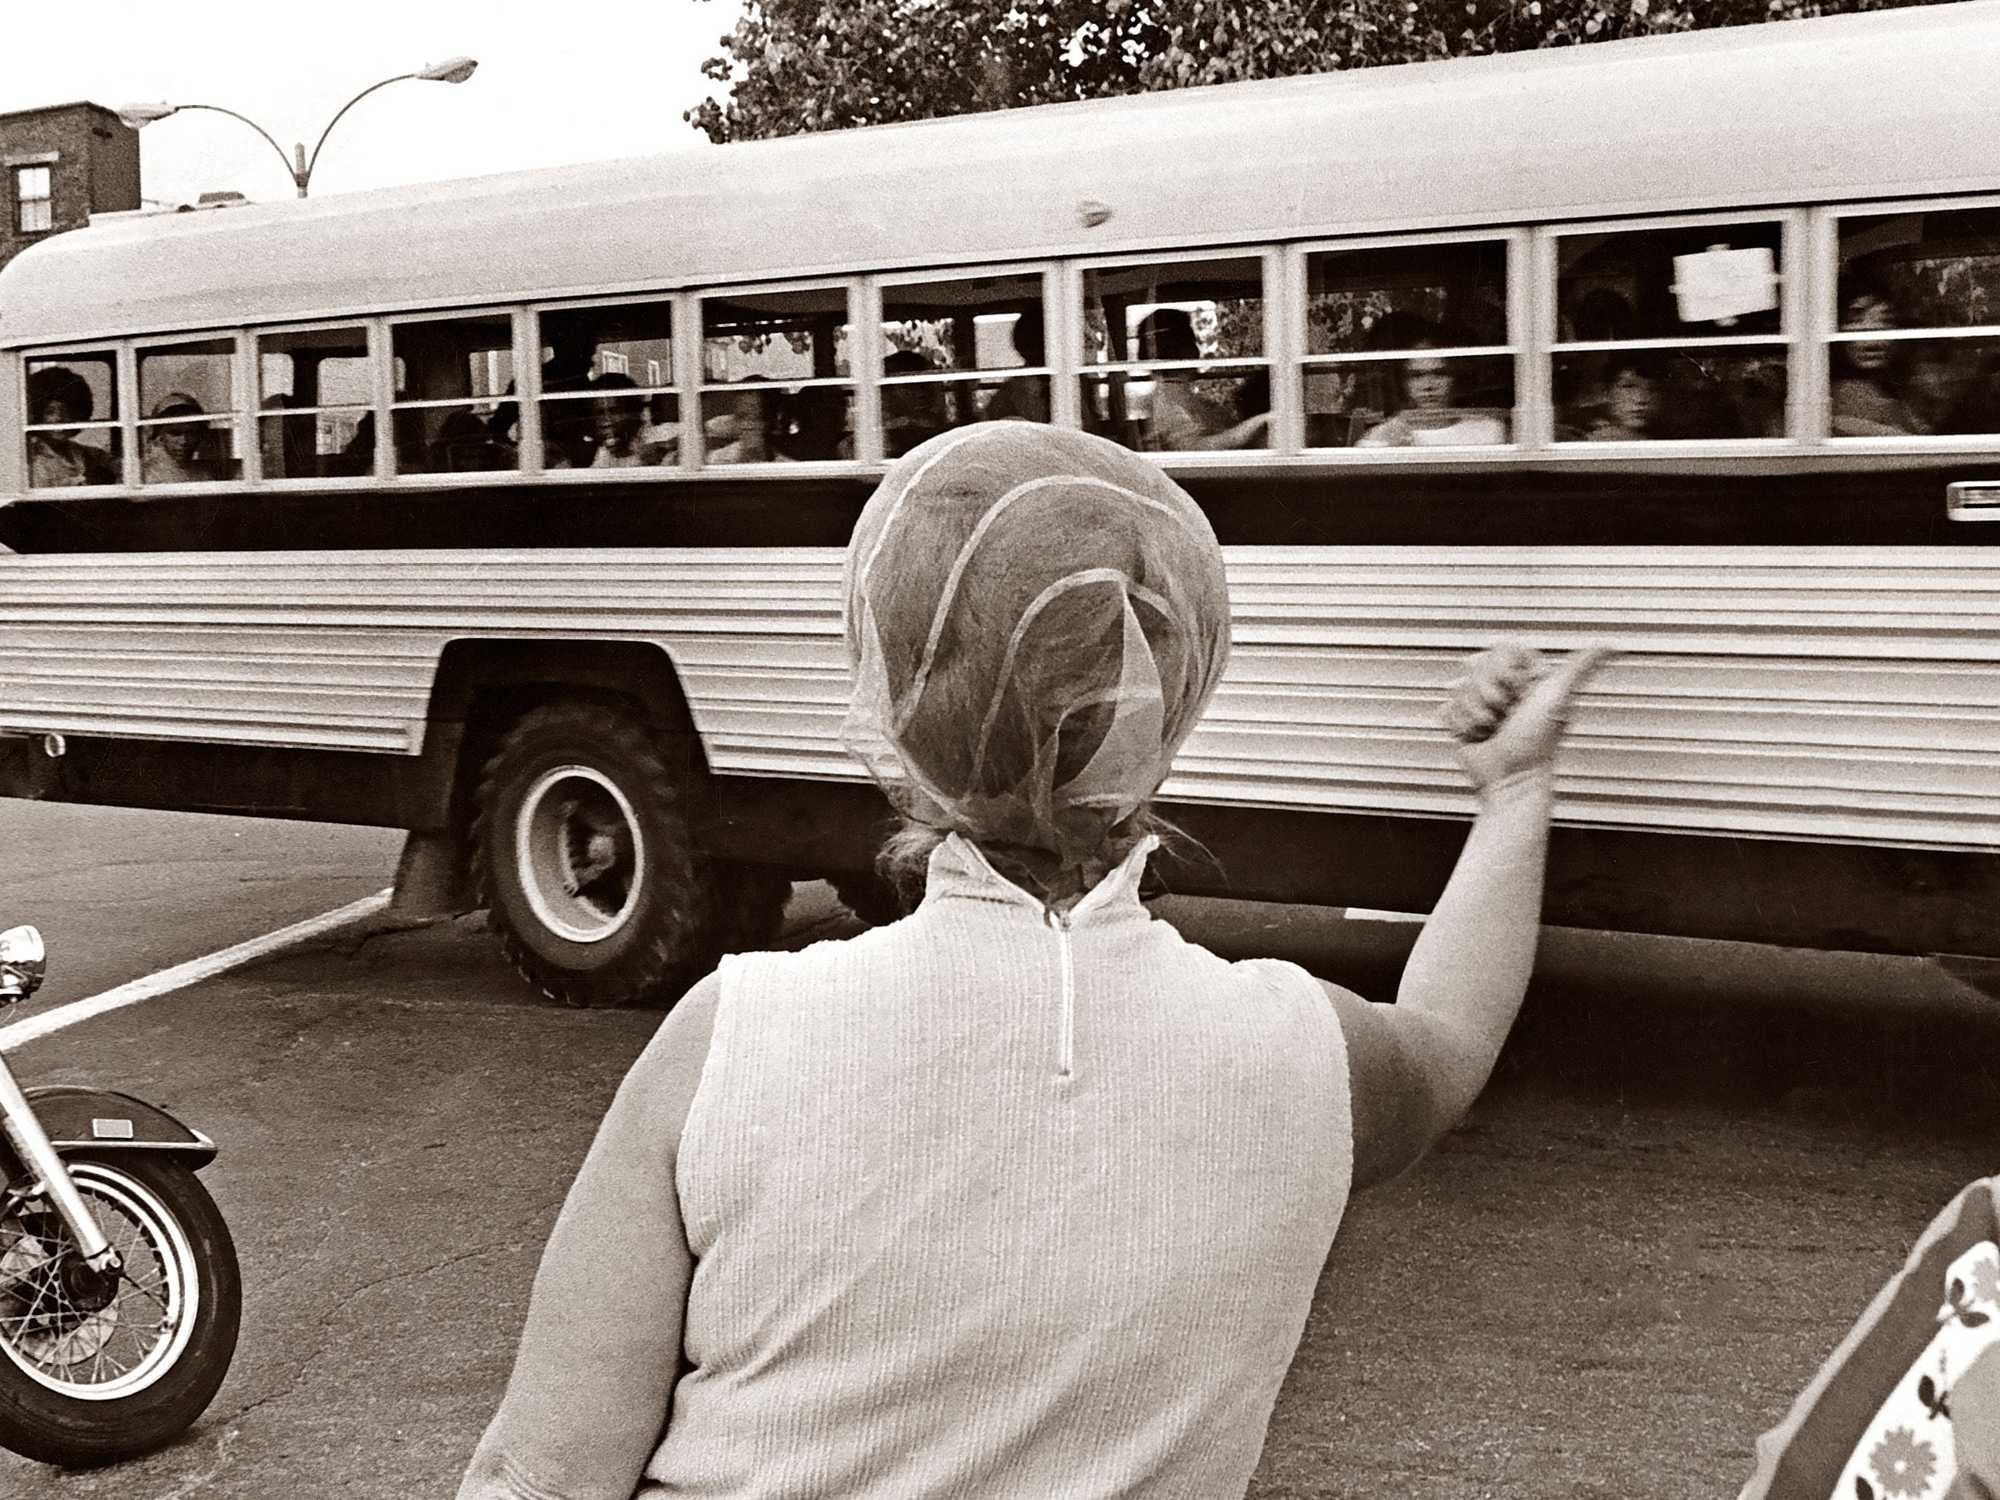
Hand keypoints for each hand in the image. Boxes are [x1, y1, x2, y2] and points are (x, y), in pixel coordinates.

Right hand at [1442, 642, 1612, 791]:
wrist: (1511, 779)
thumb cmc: (1537, 742)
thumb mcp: (1559, 697)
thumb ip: (1580, 667)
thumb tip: (1613, 646)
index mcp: (1527, 677)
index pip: (1499, 650)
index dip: (1504, 671)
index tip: (1518, 691)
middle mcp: (1504, 688)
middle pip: (1475, 667)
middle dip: (1487, 694)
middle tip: (1504, 714)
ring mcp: (1480, 704)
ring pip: (1459, 689)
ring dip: (1474, 713)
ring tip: (1492, 730)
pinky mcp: (1462, 721)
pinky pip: (1446, 709)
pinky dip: (1459, 725)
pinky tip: (1476, 735)